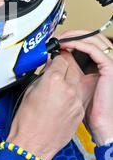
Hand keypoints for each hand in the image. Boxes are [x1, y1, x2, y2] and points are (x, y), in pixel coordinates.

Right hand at [6, 54, 91, 159]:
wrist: (32, 144)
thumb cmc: (26, 121)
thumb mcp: (29, 92)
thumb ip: (42, 77)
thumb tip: (48, 68)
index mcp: (53, 81)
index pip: (61, 60)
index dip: (55, 59)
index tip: (52, 61)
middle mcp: (68, 89)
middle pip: (72, 68)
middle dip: (64, 67)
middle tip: (56, 69)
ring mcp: (76, 101)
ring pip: (78, 81)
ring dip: (70, 79)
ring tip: (60, 84)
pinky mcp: (80, 112)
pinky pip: (79, 96)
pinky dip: (73, 93)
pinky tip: (62, 97)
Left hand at [58, 30, 112, 145]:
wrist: (100, 125)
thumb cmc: (89, 110)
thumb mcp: (74, 86)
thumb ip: (67, 71)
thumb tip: (53, 58)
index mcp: (100, 65)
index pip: (88, 43)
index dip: (73, 38)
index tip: (57, 39)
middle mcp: (106, 62)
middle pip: (92, 37)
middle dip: (73, 34)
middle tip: (58, 37)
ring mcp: (109, 64)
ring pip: (94, 39)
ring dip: (75, 36)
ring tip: (60, 40)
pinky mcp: (109, 68)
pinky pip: (93, 49)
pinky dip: (79, 44)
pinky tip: (68, 45)